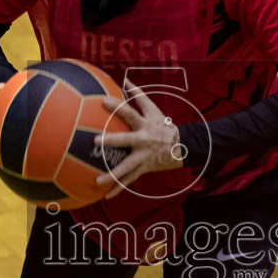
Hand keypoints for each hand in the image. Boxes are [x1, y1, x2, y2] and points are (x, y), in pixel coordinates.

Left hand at [93, 84, 185, 198]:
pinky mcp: (143, 168)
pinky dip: (118, 189)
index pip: (130, 113)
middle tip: (95, 141)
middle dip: (112, 140)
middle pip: (126, 140)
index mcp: (144, 125)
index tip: (103, 101)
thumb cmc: (163, 126)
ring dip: (113, 175)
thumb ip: (139, 96)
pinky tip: (106, 196)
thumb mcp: (154, 110)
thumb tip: (125, 80)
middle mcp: (143, 141)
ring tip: (98, 181)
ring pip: (127, 167)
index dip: (118, 107)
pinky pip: (129, 180)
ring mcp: (143, 157)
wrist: (182, 147)